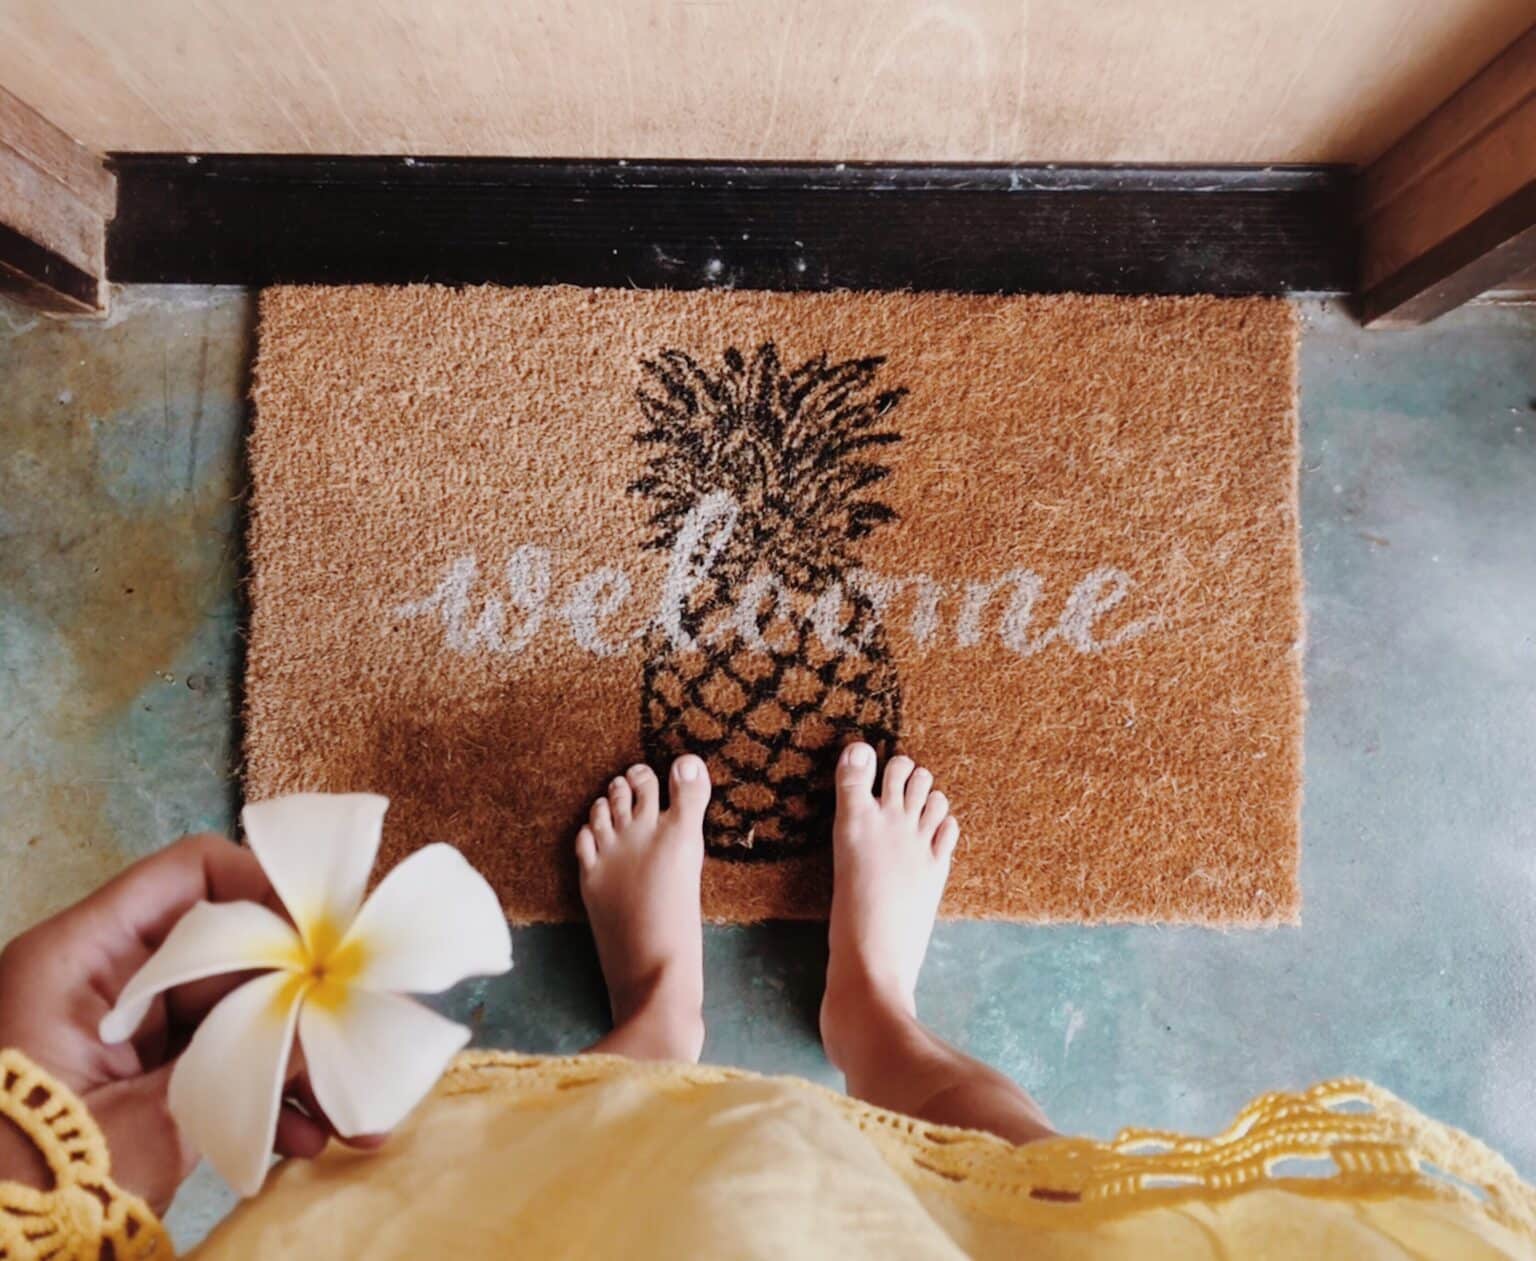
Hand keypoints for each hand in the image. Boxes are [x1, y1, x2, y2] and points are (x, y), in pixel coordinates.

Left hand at [0, 833, 368, 1213]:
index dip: (268, 891)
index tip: (331, 939)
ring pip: (237, 1009)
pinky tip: (310, 1136)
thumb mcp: (151, 1122)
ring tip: (352, 1112)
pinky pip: (220, 1057)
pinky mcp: (142, 1075)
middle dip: (302, 996)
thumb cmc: (44, 1189)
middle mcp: (104, 980)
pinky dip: (264, 1091)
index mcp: (81, 959)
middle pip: (231, 949)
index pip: (191, 873)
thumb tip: (332, 1019)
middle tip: (364, 1027)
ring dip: (296, 1057)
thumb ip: (247, 1059)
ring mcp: (126, 1030)